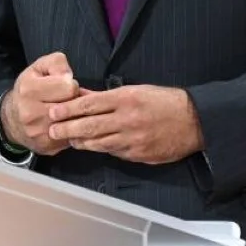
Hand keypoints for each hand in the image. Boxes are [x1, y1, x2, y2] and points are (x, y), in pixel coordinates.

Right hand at [0, 52, 79, 155]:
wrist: (12, 119)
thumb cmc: (30, 90)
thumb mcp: (39, 68)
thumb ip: (57, 63)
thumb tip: (69, 77)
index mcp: (29, 90)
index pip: (69, 88)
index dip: (71, 85)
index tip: (65, 86)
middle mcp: (31, 113)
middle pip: (73, 107)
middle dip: (75, 101)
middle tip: (67, 99)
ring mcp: (39, 133)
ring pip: (75, 124)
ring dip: (76, 117)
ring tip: (69, 112)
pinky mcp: (47, 147)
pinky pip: (73, 138)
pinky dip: (74, 131)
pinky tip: (66, 124)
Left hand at [46, 85, 204, 164]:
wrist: (193, 121)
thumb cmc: (163, 101)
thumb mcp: (135, 91)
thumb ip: (106, 96)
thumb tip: (81, 93)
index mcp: (125, 99)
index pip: (89, 104)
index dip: (68, 109)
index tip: (53, 111)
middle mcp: (127, 119)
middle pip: (89, 126)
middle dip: (67, 128)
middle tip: (52, 130)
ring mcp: (132, 139)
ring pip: (98, 143)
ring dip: (80, 142)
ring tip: (68, 140)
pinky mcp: (138, 154)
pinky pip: (114, 152)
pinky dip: (100, 149)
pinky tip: (90, 147)